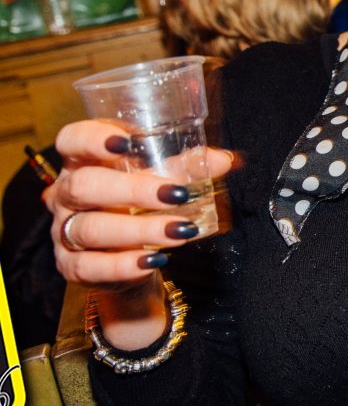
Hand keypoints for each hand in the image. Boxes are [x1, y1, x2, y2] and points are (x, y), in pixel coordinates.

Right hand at [47, 119, 234, 287]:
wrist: (129, 258)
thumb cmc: (140, 204)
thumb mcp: (160, 179)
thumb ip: (188, 168)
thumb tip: (225, 161)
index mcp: (84, 161)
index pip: (71, 140)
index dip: (91, 139)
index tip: (125, 142)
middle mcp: (66, 194)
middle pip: (84, 186)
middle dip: (133, 190)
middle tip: (177, 194)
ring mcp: (64, 231)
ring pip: (92, 228)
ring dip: (140, 230)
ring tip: (181, 230)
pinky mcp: (71, 266)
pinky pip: (91, 267)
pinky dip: (124, 265)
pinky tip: (154, 260)